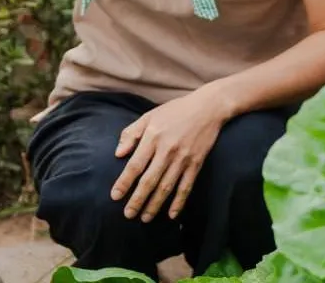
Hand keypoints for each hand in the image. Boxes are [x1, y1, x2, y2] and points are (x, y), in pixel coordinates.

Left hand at [111, 87, 232, 221]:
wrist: (209, 107)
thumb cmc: (176, 111)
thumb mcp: (149, 116)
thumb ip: (131, 133)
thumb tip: (118, 154)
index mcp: (153, 137)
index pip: (135, 165)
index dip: (124, 183)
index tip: (115, 197)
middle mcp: (168, 150)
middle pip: (150, 181)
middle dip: (137, 200)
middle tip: (128, 215)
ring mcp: (184, 158)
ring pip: (167, 187)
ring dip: (155, 204)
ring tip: (145, 218)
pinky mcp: (197, 163)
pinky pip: (186, 186)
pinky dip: (179, 202)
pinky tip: (172, 214)